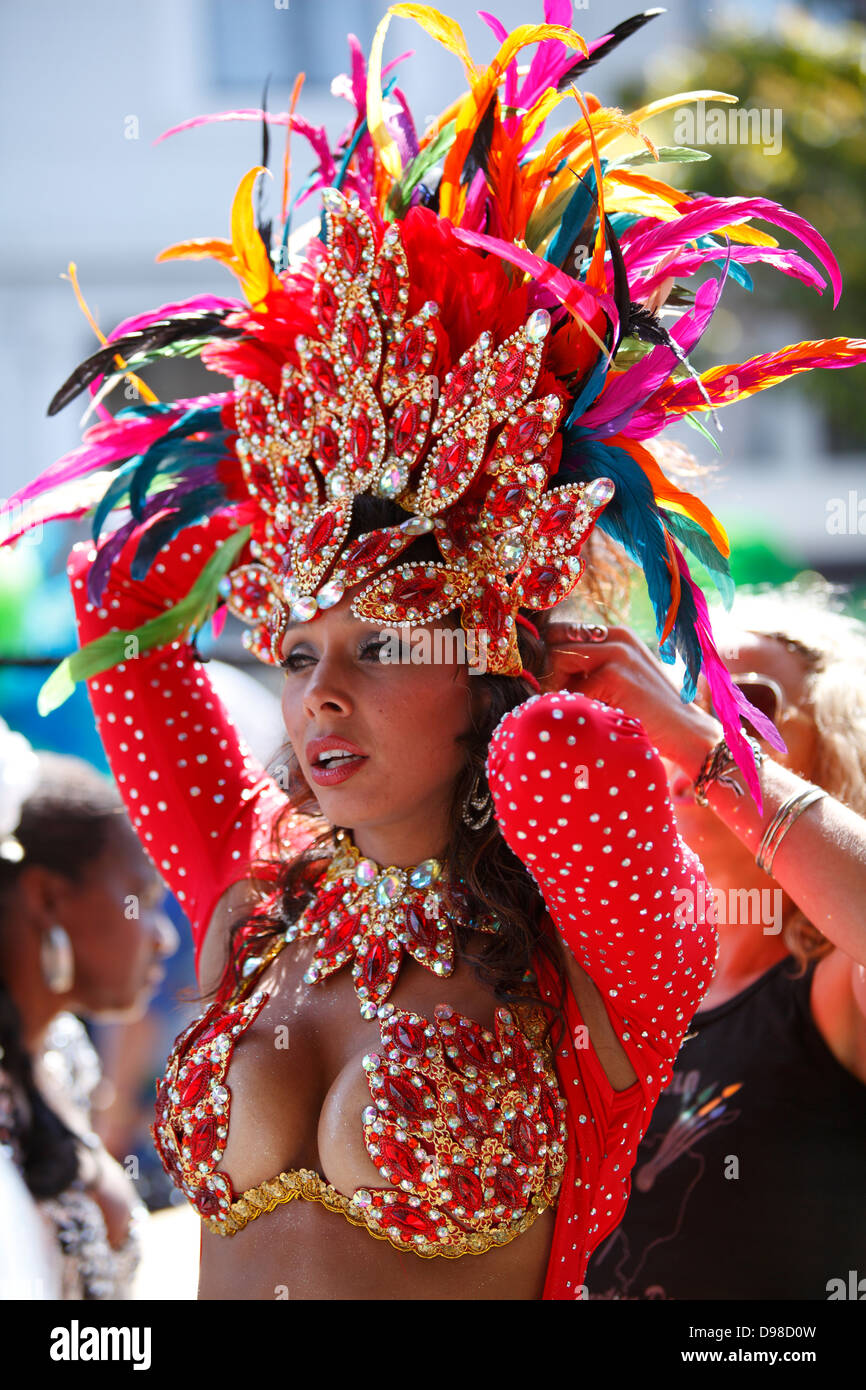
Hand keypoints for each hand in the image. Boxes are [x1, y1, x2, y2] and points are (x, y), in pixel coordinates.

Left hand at [543, 621, 722, 779]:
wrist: (688, 734)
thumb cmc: (646, 714)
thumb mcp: (615, 683)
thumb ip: (584, 672)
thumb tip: (535, 675)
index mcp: (614, 634)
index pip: (558, 633)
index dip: (544, 659)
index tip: (543, 686)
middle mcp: (615, 635)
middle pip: (552, 642)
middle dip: (544, 671)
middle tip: (550, 700)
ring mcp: (617, 652)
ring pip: (555, 659)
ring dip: (552, 686)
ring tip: (568, 710)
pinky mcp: (616, 674)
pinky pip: (570, 688)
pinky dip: (570, 706)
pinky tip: (586, 722)